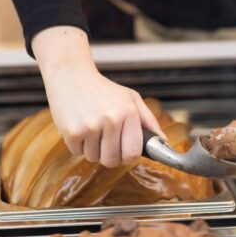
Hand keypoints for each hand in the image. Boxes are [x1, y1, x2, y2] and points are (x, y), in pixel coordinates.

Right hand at [32, 27, 164, 167]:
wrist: (71, 75)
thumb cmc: (102, 89)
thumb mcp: (130, 98)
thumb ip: (149, 121)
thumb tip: (164, 143)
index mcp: (128, 112)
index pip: (133, 153)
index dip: (128, 156)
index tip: (124, 150)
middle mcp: (110, 120)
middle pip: (112, 161)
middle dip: (109, 155)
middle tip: (105, 138)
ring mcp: (90, 126)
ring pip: (94, 158)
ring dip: (92, 148)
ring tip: (91, 128)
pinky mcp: (72, 131)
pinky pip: (78, 153)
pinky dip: (78, 144)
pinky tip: (80, 126)